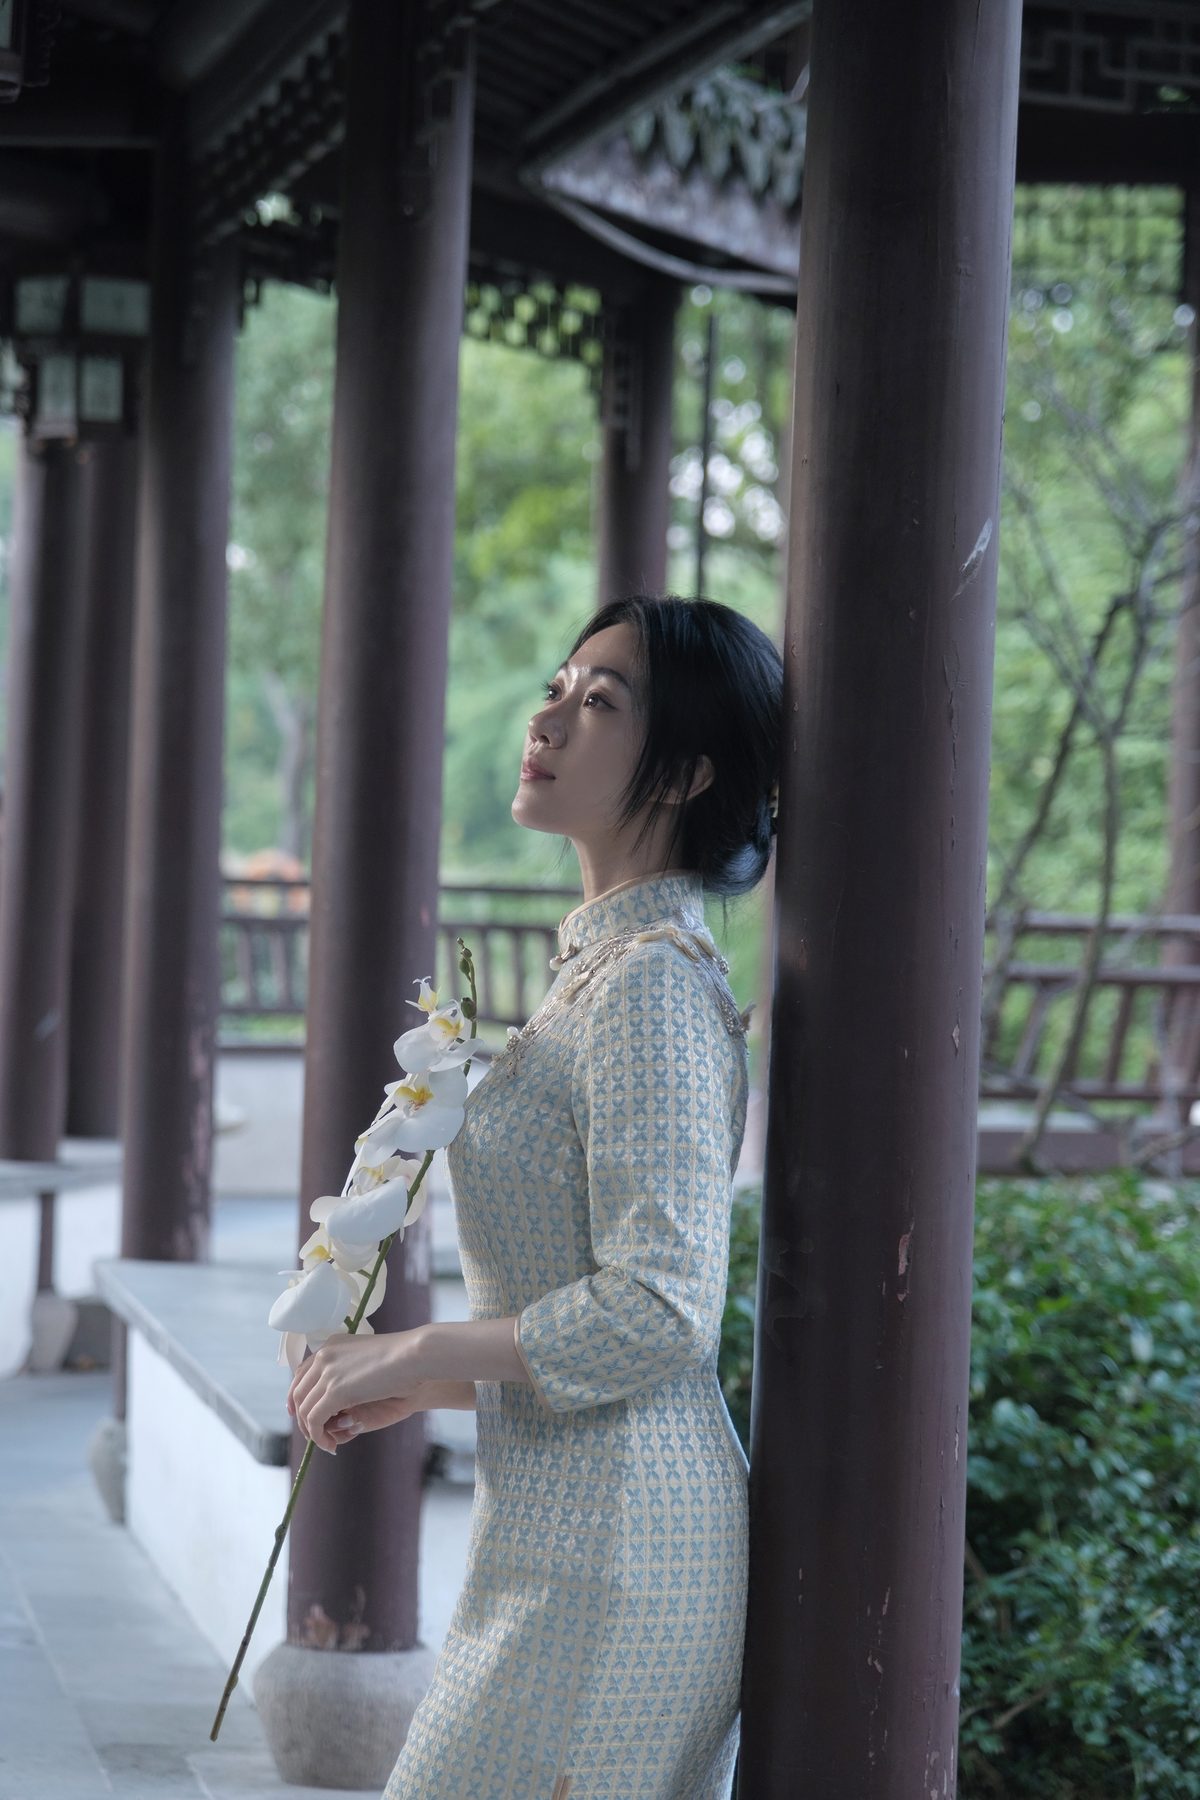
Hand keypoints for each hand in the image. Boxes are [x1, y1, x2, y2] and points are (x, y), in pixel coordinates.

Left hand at [287, 1329, 424, 1452]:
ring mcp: (327, 1373)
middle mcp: (324, 1356)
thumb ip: (350, 1375)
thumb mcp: (369, 1363)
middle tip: (315, 1435)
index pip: (302, 1374)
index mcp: (332, 1346)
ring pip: (304, 1409)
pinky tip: (331, 1445)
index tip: (300, 1414)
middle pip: (298, 1393)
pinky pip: (314, 1420)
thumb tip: (342, 1402)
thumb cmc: (405, 1360)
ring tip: (327, 1444)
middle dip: (302, 1418)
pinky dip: (318, 1437)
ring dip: (312, 1432)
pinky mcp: (334, 1391)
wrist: (416, 1356)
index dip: (297, 1397)